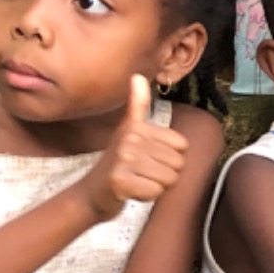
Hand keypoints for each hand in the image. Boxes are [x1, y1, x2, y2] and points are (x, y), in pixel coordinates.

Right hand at [80, 76, 189, 220]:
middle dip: (163, 174)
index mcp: (137, 126)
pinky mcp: (120, 182)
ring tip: (136, 181)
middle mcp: (130, 138)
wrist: (90, 194)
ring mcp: (124, 159)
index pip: (182, 145)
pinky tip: (131, 192)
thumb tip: (138, 75)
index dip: (169, 157)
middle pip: (178, 164)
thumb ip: (138, 105)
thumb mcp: (128, 130)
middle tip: (140, 173)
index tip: (147, 158)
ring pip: (169, 179)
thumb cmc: (117, 163)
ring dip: (156, 186)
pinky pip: (155, 192)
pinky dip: (147, 197)